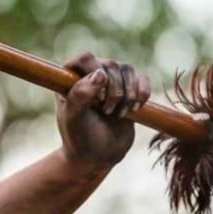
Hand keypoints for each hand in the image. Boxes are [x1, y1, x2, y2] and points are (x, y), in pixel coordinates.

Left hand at [56, 51, 150, 171]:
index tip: (96, 99)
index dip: (95, 74)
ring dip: (128, 93)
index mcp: (70, 78)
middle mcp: (90, 74)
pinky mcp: (129, 89)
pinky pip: (142, 78)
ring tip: (119, 114)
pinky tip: (135, 109)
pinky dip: (142, 93)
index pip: (85, 58)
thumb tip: (101, 73)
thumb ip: (81, 95)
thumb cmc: (80, 137)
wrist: (99, 156)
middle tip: (106, 111)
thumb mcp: (75, 118)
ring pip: (128, 69)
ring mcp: (111, 80)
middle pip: (110, 64)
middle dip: (114, 90)